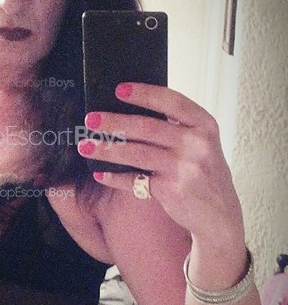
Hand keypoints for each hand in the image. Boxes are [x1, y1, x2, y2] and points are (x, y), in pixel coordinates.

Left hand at [77, 82, 243, 242]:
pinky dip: (115, 177)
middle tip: (90, 120)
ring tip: (85, 146)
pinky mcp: (171, 190)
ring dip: (106, 149)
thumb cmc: (204, 173)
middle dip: (114, 122)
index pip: (172, 101)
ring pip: (136, 153)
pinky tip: (100, 173)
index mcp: (204, 125)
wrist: (220, 214)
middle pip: (147, 127)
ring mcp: (184, 168)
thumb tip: (130, 111)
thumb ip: (176, 128)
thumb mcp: (201, 144)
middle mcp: (197, 144)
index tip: (119, 89)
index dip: (144, 93)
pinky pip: (135, 180)